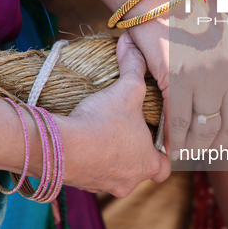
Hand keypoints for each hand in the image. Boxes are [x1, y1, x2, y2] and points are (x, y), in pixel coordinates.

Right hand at [58, 32, 169, 196]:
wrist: (61, 146)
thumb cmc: (103, 122)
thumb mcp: (125, 90)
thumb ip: (134, 67)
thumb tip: (132, 43)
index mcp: (148, 163)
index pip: (166, 166)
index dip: (163, 152)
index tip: (155, 139)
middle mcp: (130, 180)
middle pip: (140, 171)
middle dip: (135, 155)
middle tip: (128, 136)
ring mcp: (105, 185)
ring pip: (116, 175)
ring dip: (112, 159)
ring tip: (103, 137)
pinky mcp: (83, 184)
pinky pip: (92, 175)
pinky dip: (90, 162)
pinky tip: (84, 144)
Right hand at [130, 0, 227, 159]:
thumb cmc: (194, 16)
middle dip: (223, 143)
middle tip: (211, 149)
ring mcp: (206, 75)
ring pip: (207, 128)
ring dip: (197, 146)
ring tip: (190, 152)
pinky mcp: (176, 80)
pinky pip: (180, 122)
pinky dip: (175, 140)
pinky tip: (170, 146)